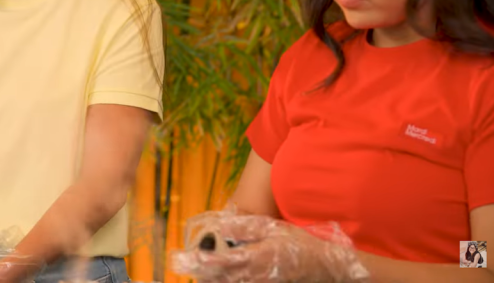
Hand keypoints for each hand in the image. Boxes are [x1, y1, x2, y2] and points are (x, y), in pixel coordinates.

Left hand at [171, 209, 369, 282]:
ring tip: (193, 270)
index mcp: (257, 258)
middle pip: (221, 278)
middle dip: (199, 272)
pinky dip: (225, 280)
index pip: (224, 261)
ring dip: (211, 278)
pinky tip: (216, 276)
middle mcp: (256, 275)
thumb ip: (247, 228)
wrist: (325, 268)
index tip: (185, 257)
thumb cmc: (299, 244)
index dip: (203, 261)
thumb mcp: (274, 229)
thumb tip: (222, 227)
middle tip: (178, 262)